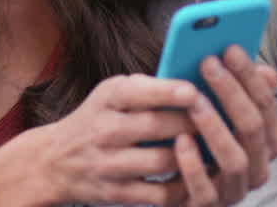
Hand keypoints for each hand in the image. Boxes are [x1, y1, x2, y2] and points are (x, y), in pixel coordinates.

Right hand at [0, 74, 199, 206]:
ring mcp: (110, 163)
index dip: (169, 91)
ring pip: (163, 160)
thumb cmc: (96, 118)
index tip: (194, 91)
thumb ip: (148, 87)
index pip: (139, 91)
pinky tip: (197, 175)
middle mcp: (105, 129)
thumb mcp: (111, 93)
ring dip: (194, 155)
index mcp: (107, 98)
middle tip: (222, 120)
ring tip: (216, 147)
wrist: (53, 161)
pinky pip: (160, 193)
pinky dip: (183, 185)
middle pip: (158, 126)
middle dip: (194, 123)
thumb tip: (197, 84)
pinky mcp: (117, 193)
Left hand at [172, 45, 276, 206]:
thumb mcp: (215, 112)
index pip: (267, 105)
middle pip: (253, 128)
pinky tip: (180, 140)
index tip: (229, 48)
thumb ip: (236, 93)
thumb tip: (266, 71)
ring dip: (215, 126)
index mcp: (265, 142)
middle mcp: (257, 168)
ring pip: (235, 159)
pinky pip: (205, 190)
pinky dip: (194, 165)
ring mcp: (234, 191)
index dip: (249, 76)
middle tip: (208, 63)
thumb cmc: (196, 141)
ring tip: (194, 100)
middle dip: (232, 93)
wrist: (169, 190)